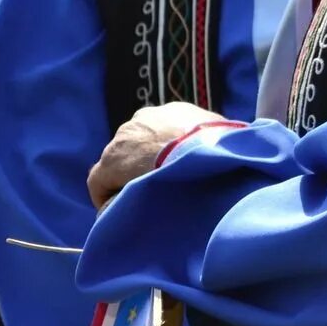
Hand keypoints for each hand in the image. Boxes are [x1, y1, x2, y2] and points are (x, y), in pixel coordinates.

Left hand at [87, 102, 225, 209]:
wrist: (199, 154)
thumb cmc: (220, 147)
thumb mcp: (225, 139)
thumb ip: (215, 143)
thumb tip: (224, 155)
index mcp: (173, 112)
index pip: (162, 132)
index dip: (165, 153)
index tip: (173, 170)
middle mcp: (144, 119)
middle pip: (138, 146)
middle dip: (146, 163)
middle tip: (160, 186)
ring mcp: (124, 140)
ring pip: (122, 163)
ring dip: (131, 178)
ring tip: (144, 200)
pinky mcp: (108, 163)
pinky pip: (101, 182)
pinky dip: (109, 196)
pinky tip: (122, 213)